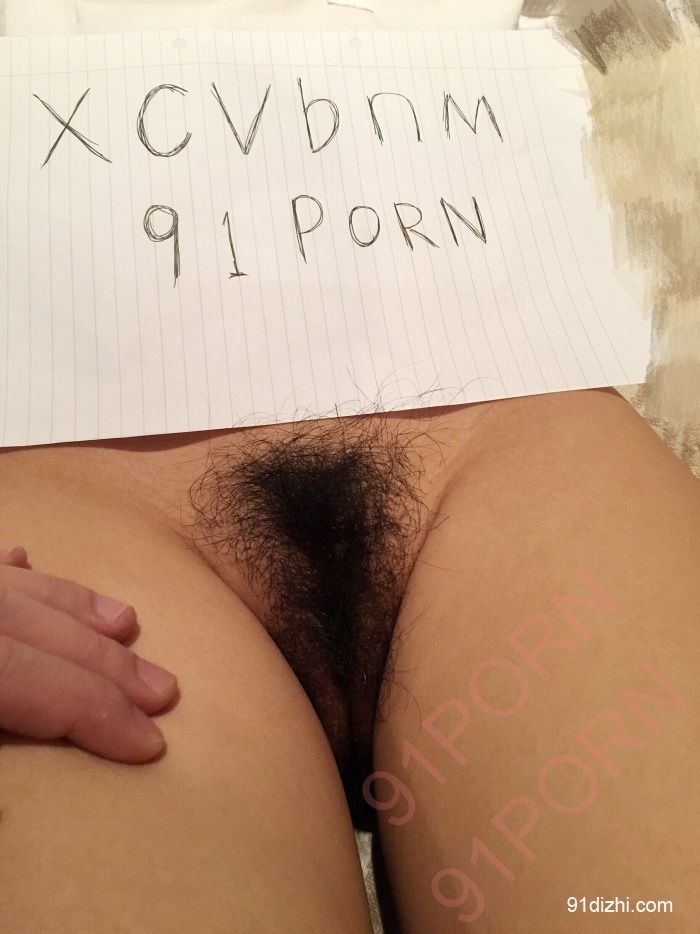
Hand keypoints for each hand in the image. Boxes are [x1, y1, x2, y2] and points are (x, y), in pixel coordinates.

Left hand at [0, 544, 176, 762]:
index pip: (30, 677)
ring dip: (72, 606)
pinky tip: (22, 558)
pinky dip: (7, 569)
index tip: (148, 742)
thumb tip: (17, 806)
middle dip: (106, 660)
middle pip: (37, 628)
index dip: (95, 709)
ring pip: (15, 588)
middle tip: (162, 691)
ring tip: (125, 621)